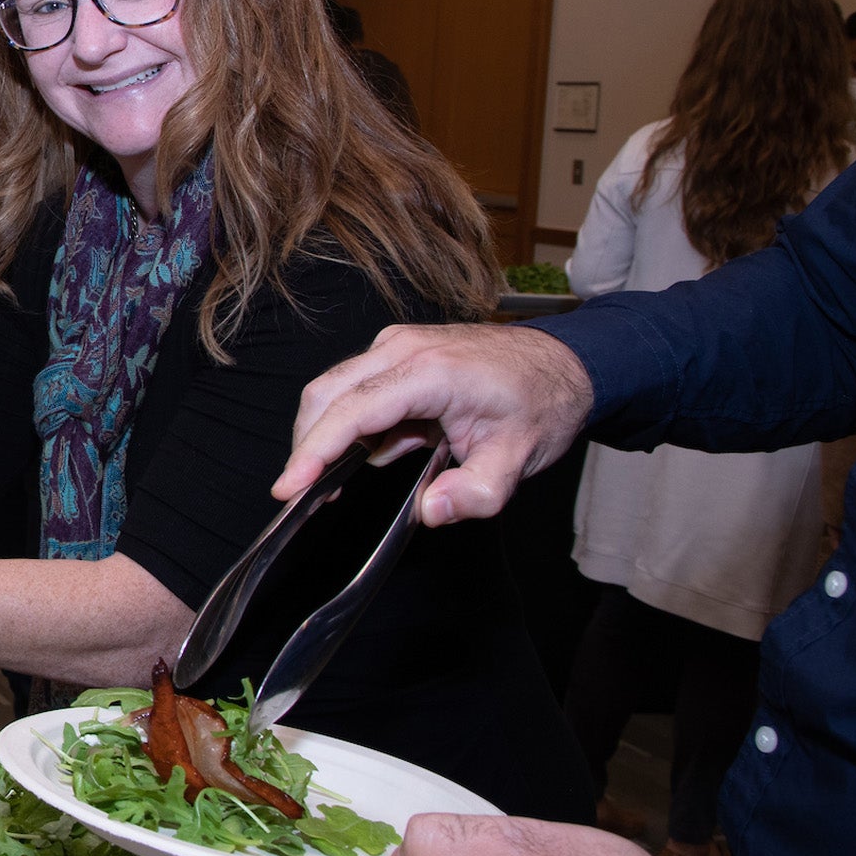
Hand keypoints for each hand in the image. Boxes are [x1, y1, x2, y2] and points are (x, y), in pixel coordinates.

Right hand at [274, 322, 593, 525]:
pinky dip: (350, 423)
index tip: (290, 486)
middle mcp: (404, 348)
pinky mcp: (396, 351)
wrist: (565, 363)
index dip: (315, 449)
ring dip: (328, 434)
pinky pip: (354, 386)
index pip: (352, 410)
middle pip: (326, 393)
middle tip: (302, 492)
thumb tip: (430, 511)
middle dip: (306, 445)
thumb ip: (477, 491)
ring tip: (341, 479)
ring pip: (334, 388)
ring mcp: (397, 345)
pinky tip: (377, 452)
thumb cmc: (542, 404)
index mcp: (431, 371)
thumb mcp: (519, 459)